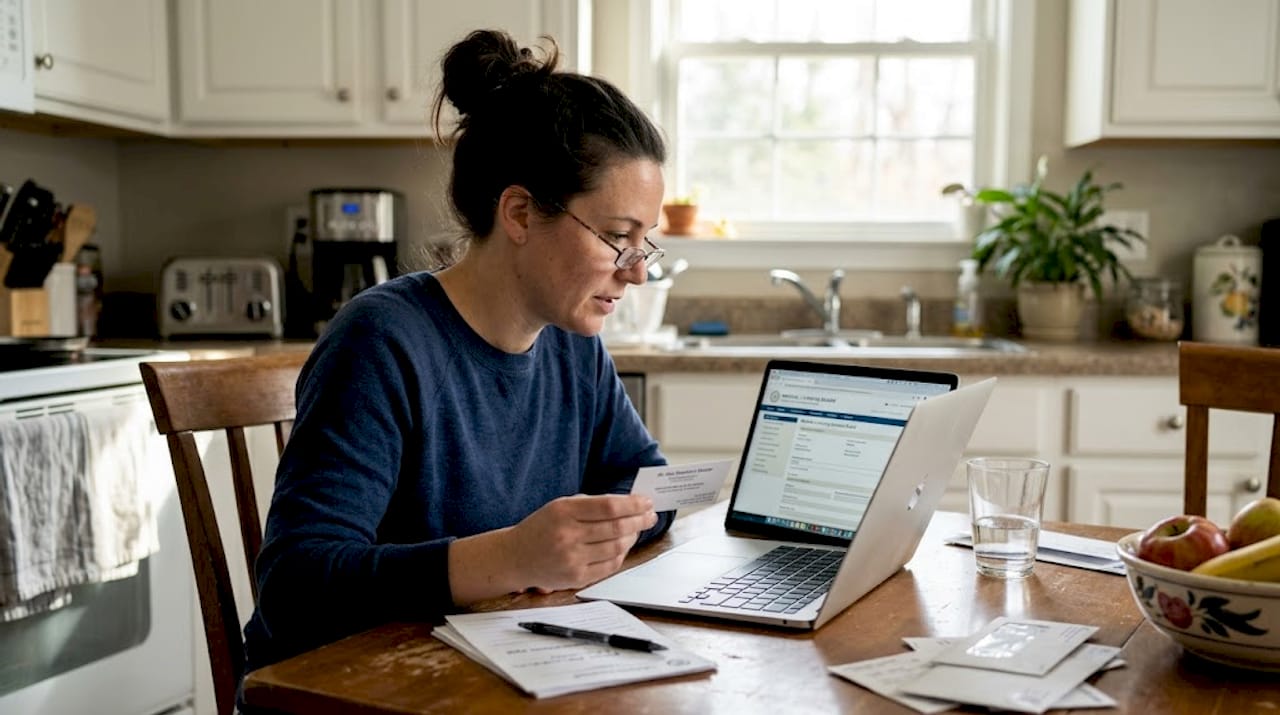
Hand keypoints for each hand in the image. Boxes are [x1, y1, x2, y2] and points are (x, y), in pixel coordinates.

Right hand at [507, 494, 656, 592]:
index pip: (608, 507)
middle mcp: (568, 535)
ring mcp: (572, 559)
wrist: (515, 558)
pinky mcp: (576, 578)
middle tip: (649, 515)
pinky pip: (610, 566)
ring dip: (632, 537)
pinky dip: (621, 554)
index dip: (633, 504)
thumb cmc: (541, 529)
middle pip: (617, 528)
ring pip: (616, 547)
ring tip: (637, 529)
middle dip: (639, 520)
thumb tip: (627, 504)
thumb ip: (590, 505)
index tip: (646, 502)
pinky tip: (624, 546)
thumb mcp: (559, 507)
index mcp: (564, 512)